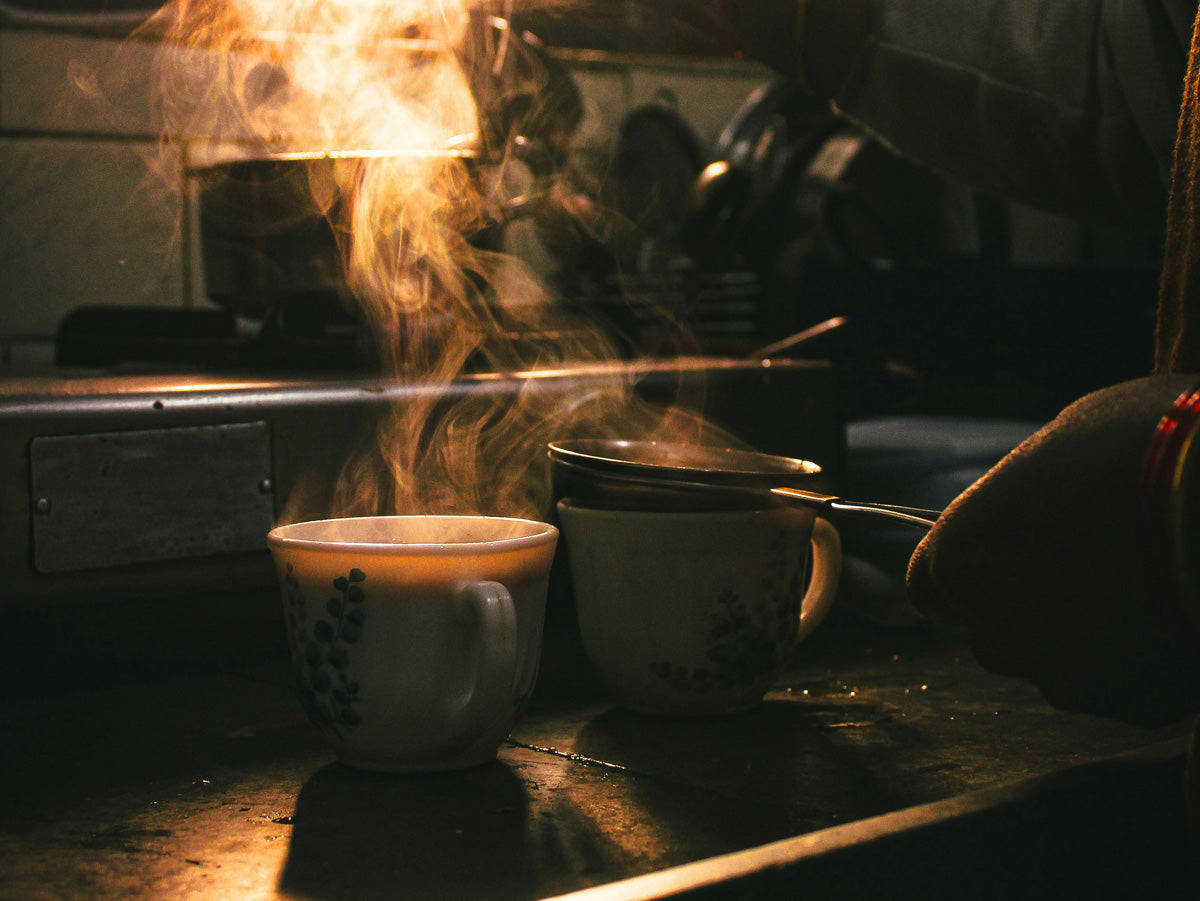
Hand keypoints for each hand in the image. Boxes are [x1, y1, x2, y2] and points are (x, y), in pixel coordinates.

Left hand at [906, 375, 1199, 726]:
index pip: (934, 585)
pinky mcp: (1131, 710)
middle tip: (1099, 560)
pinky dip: (1147, 659)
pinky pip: (1128, 686)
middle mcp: (994, 634)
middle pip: (998, 628)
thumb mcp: (1065, 437)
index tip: (1017, 547)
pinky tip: (1182, 608)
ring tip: (1151, 582)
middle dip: (1038, 604)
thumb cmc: (1141, 449)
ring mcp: (1063, 681)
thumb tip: (1049, 488)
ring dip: (1095, 636)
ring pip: (1066, 664)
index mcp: (958, 561)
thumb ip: (1033, 486)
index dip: (977, 567)